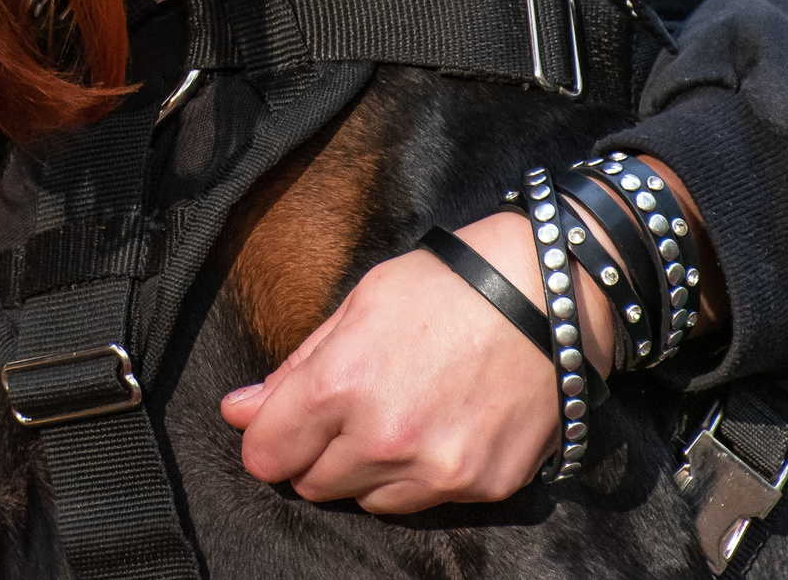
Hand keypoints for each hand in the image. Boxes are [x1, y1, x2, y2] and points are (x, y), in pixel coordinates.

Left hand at [219, 208, 619, 512]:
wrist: (548, 291)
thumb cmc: (447, 285)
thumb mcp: (358, 306)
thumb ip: (295, 369)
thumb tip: (239, 412)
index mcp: (340, 386)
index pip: (267, 454)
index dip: (267, 438)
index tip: (280, 426)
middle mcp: (384, 439)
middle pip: (314, 485)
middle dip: (317, 454)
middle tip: (348, 413)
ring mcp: (437, 471)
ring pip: (369, 501)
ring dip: (370, 470)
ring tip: (401, 416)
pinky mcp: (483, 486)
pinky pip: (427, 502)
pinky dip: (424, 475)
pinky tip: (443, 427)